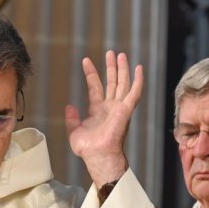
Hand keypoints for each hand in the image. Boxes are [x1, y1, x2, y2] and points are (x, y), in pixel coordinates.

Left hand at [66, 51, 143, 186]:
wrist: (98, 155)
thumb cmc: (88, 148)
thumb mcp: (74, 131)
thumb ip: (72, 118)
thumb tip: (69, 106)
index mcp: (98, 110)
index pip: (95, 87)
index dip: (91, 73)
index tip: (86, 61)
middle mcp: (110, 107)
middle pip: (112, 82)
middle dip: (111, 67)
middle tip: (111, 53)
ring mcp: (119, 107)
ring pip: (122, 83)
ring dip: (122, 69)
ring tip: (120, 55)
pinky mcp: (126, 109)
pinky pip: (134, 92)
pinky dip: (138, 80)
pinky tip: (139, 68)